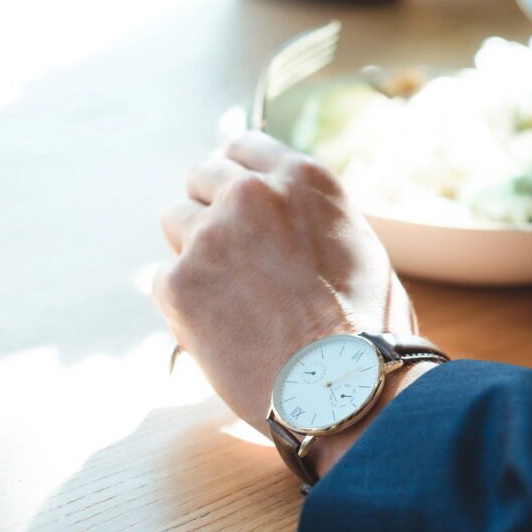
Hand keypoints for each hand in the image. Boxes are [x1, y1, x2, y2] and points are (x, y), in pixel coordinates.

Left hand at [152, 132, 419, 475]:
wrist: (343, 384)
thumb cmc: (367, 326)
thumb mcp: (356, 245)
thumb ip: (310, 218)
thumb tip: (283, 219)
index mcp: (303, 179)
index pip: (242, 146)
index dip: (237, 176)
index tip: (238, 200)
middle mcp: (253, 194)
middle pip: (202, 176)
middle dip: (212, 207)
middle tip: (231, 251)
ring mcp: (212, 236)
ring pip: (176, 221)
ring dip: (195, 250)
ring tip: (230, 294)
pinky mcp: (180, 283)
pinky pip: (164, 277)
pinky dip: (185, 301)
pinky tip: (221, 328)